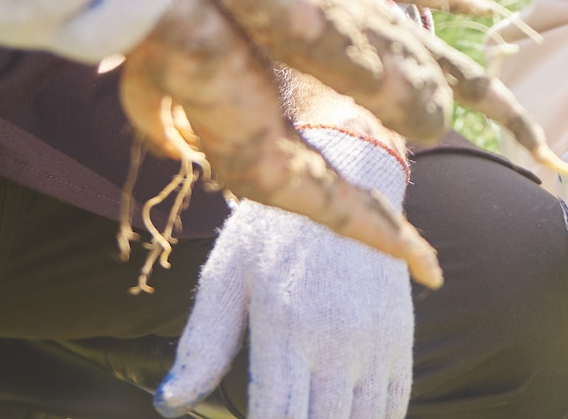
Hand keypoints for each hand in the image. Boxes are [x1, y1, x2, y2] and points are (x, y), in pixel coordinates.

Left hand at [154, 128, 414, 418]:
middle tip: (280, 417)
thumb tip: (169, 402)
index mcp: (285, 328)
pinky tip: (348, 415)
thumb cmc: (274, 226)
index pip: (276, 417)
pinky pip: (394, 401)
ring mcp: (374, 340)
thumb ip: (203, 344)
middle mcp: (336, 341)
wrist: (348, 172)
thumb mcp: (228, 275)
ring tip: (311, 415)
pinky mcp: (399, 335)